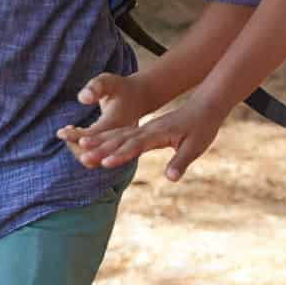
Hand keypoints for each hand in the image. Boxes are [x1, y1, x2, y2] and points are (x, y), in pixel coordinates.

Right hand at [60, 89, 220, 182]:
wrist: (205, 106)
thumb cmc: (202, 128)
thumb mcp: (196, 146)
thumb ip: (181, 161)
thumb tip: (171, 178)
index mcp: (158, 133)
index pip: (136, 146)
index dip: (121, 155)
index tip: (105, 163)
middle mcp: (147, 130)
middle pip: (120, 139)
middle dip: (101, 149)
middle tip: (82, 158)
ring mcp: (144, 128)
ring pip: (117, 135)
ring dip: (99, 142)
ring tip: (80, 147)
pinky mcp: (144, 130)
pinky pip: (121, 133)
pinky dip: (107, 137)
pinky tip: (95, 143)